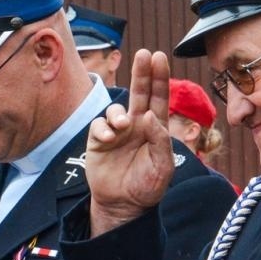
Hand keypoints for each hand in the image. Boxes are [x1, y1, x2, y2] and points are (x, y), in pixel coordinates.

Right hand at [87, 49, 173, 234]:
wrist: (123, 206)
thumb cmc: (147, 187)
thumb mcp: (162, 167)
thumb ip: (160, 141)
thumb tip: (150, 114)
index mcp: (155, 129)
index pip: (158, 98)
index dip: (159, 77)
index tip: (159, 57)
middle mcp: (136, 125)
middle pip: (139, 93)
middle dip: (141, 73)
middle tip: (143, 54)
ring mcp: (117, 132)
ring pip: (115, 109)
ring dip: (118, 112)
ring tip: (122, 125)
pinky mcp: (98, 141)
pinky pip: (98, 126)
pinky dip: (103, 128)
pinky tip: (109, 137)